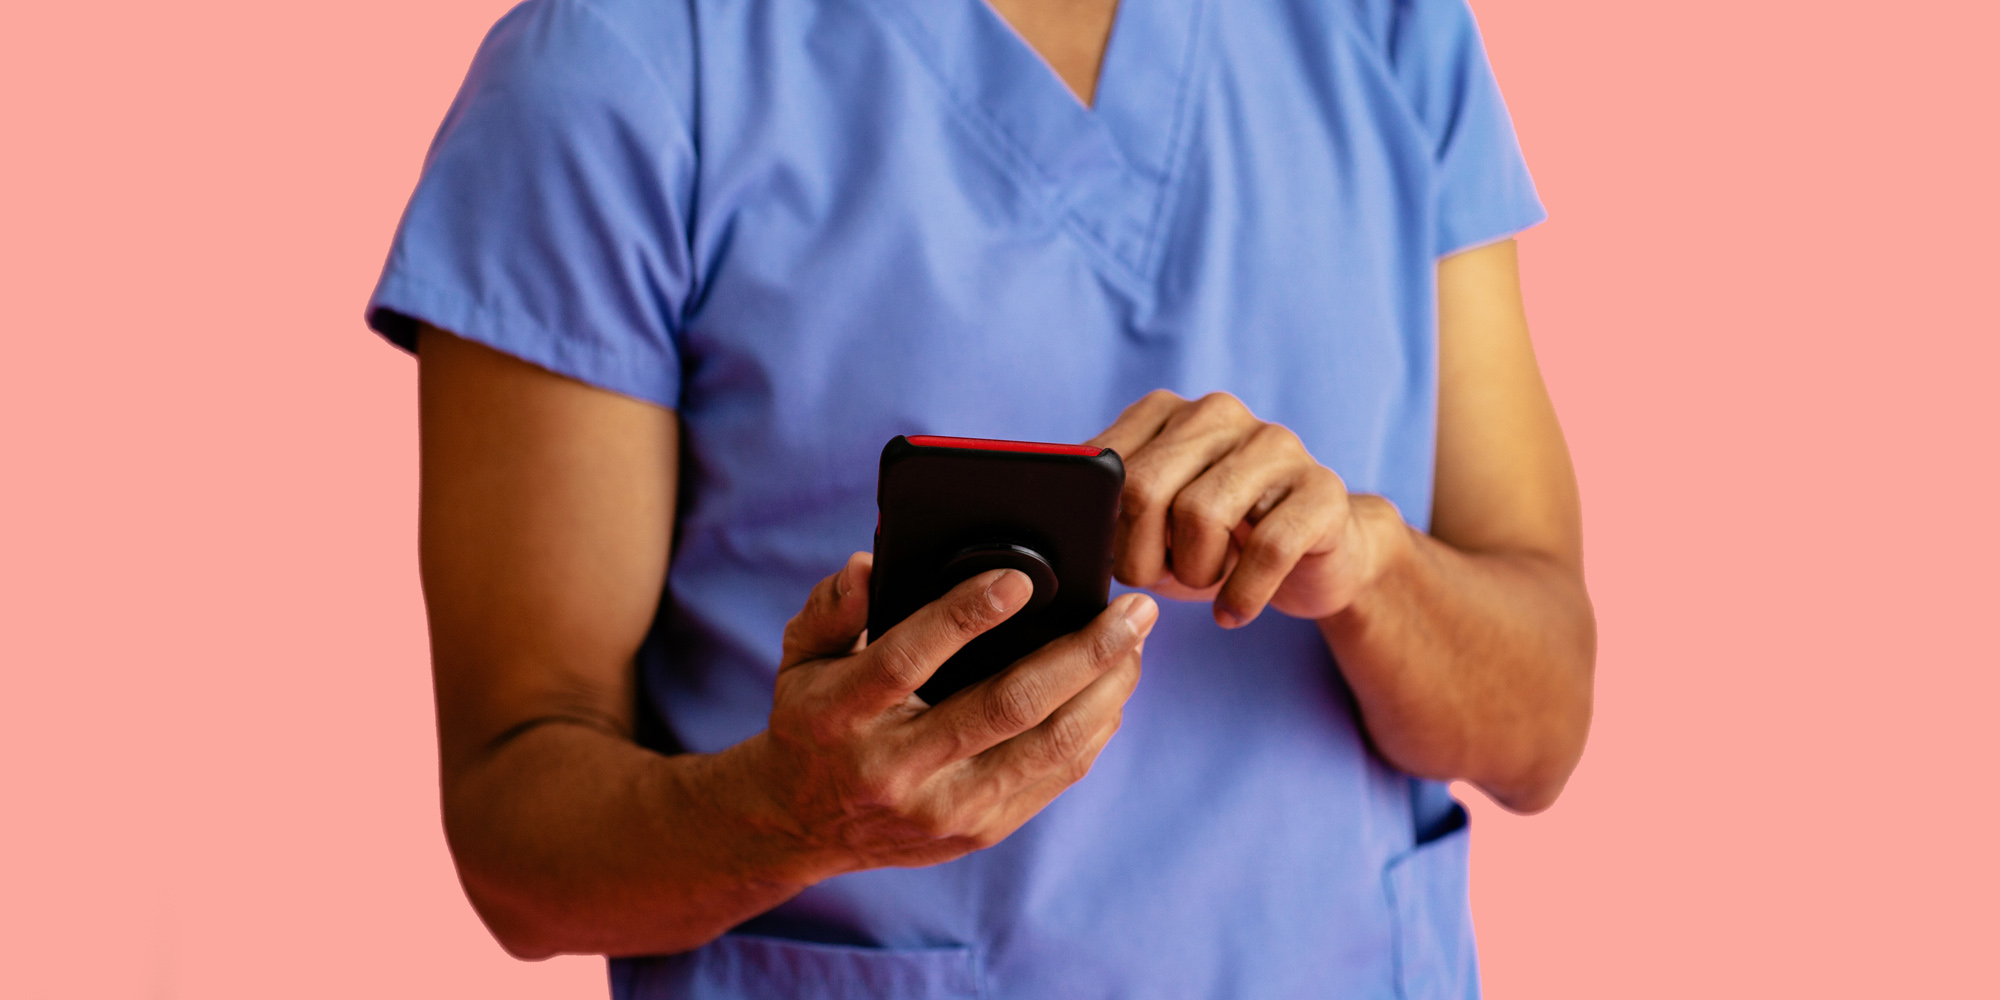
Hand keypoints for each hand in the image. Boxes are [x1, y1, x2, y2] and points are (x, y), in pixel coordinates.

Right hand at [737, 553, 1156, 877]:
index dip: (964, 616)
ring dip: (1105, 691)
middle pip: (1006, 706)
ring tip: (1135, 643)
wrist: (803, 827)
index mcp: (842, 714)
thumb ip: (831, 606)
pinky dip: (1092, 729)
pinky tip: (1112, 690)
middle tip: (1131, 609)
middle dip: (1081, 652)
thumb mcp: (800, 656)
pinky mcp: (980, 831)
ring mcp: (944, 808)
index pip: (908, 659)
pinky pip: (1054, 777)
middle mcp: (896, 767)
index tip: (1019, 579)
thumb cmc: (814, 720)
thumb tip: (872, 565)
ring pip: (1047, 747)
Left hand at [1089, 390, 1407, 627]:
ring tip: (1206, 583)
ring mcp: (1275, 445)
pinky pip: (1268, 548)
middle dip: (1141, 556)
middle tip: (1161, 580)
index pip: (1106, 469)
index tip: (1118, 563)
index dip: (1106, 531)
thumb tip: (1059, 532)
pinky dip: (1242, 595)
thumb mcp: (1152, 528)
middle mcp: (1219, 414)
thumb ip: (1106, 515)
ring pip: (1202, 515)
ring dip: (1194, 573)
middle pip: (1145, 488)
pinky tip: (1233, 612)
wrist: (1319, 557)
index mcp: (1166, 412)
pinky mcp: (1322, 489)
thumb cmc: (1218, 544)